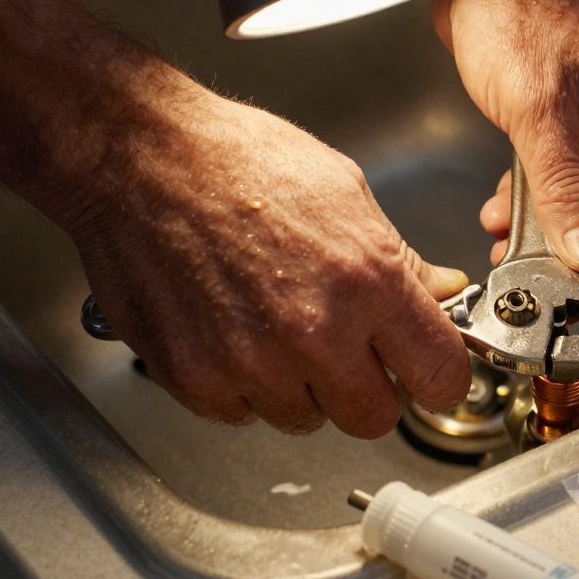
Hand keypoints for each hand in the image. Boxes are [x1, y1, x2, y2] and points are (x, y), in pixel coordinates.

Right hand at [64, 91, 472, 436]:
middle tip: (347, 349)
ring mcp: (253, 364)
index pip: (441, 376)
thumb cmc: (236, 161)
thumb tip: (440, 293)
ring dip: (301, 388)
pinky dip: (243, 387)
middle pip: (375, 419)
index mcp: (367, 282)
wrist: (137, 158)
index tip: (427, 372)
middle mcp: (314, 334)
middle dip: (369, 389)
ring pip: (307, 419)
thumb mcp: (346, 193)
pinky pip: (242, 415)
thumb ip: (400, 260)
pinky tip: (234, 331)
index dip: (439, 377)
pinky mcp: (197, 380)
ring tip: (275, 324)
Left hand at [431, 0, 578, 279]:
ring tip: (508, 244)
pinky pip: (564, 167)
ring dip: (546, 220)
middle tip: (534, 273)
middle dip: (570, 240)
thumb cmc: (513, 1)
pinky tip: (506, 209)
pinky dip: (535, 192)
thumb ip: (563, 184)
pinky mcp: (573, 108)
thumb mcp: (535, 105)